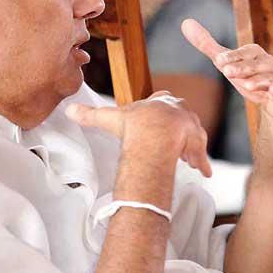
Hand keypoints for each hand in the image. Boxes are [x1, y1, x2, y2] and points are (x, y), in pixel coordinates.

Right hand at [66, 92, 211, 176]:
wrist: (155, 133)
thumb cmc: (134, 124)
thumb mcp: (109, 117)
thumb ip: (90, 115)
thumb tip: (68, 110)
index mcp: (161, 100)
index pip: (164, 99)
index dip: (161, 110)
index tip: (159, 120)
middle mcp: (179, 110)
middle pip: (182, 118)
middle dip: (179, 130)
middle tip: (174, 143)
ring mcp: (191, 125)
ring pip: (194, 136)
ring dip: (190, 148)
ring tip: (187, 160)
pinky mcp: (197, 142)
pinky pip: (201, 154)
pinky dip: (202, 164)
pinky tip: (204, 173)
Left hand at [181, 19, 272, 129]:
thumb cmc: (253, 76)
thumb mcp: (229, 62)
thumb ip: (208, 45)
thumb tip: (185, 23)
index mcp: (254, 54)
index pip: (242, 53)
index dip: (231, 57)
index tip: (218, 61)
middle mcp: (268, 63)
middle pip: (255, 64)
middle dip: (242, 68)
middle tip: (227, 72)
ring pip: (269, 78)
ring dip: (259, 81)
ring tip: (247, 85)